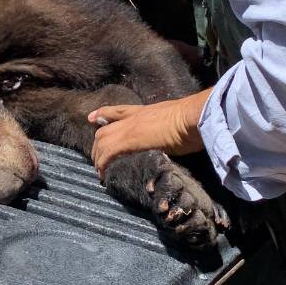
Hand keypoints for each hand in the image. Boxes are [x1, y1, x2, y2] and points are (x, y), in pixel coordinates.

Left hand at [89, 88, 211, 177]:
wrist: (193, 117)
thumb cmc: (192, 121)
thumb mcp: (176, 122)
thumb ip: (168, 130)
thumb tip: (174, 140)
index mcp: (144, 111)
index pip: (118, 111)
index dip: (103, 114)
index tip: (92, 118)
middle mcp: (134, 117)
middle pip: (105, 129)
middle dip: (97, 144)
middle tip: (96, 159)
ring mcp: (130, 128)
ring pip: (102, 141)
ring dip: (98, 156)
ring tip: (99, 171)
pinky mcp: (129, 140)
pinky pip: (108, 152)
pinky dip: (103, 163)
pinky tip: (103, 173)